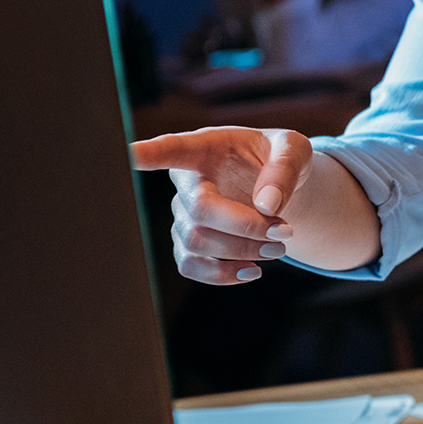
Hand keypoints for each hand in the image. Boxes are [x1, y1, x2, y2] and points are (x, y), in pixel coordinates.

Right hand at [131, 127, 309, 284]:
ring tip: (278, 249)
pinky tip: (252, 270)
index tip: (128, 154)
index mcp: (206, 147)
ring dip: (240, 252)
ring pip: (196, 242)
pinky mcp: (189, 241)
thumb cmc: (279, 158)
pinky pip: (190, 266)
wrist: (279, 185)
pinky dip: (221, 275)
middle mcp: (187, 180)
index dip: (149, 154)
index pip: (172, 148)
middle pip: (199, 210)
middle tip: (285, 233)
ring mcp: (184, 213)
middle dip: (244, 228)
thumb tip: (267, 205)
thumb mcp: (293, 149)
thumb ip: (284, 169)